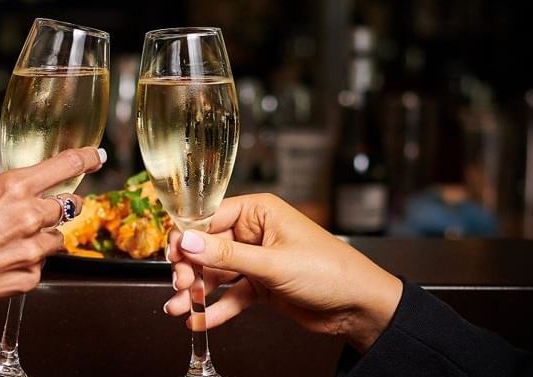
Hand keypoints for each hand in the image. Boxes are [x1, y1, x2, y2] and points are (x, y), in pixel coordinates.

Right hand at [0, 146, 106, 321]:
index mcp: (11, 189)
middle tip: (39, 211)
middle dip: (60, 205)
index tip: (96, 156)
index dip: (86, 158)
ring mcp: (32, 250)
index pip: (65, 166)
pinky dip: (28, 262)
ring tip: (9, 242)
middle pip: (70, 204)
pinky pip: (40, 265)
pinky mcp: (29, 277)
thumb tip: (14, 185)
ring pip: (58, 237)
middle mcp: (28, 216)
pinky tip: (2, 262)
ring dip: (43, 236)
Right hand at [164, 194, 401, 352]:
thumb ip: (227, 256)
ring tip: (179, 308)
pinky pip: (231, 295)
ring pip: (216, 274)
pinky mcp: (260, 286)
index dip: (188, 237)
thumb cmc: (330, 271)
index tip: (172, 256)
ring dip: (197, 292)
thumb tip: (188, 242)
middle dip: (191, 269)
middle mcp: (254, 233)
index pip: (210, 218)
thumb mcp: (273, 263)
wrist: (359, 307)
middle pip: (207, 248)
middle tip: (181, 287)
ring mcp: (256, 260)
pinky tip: (199, 321)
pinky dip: (216, 309)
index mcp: (259, 212)